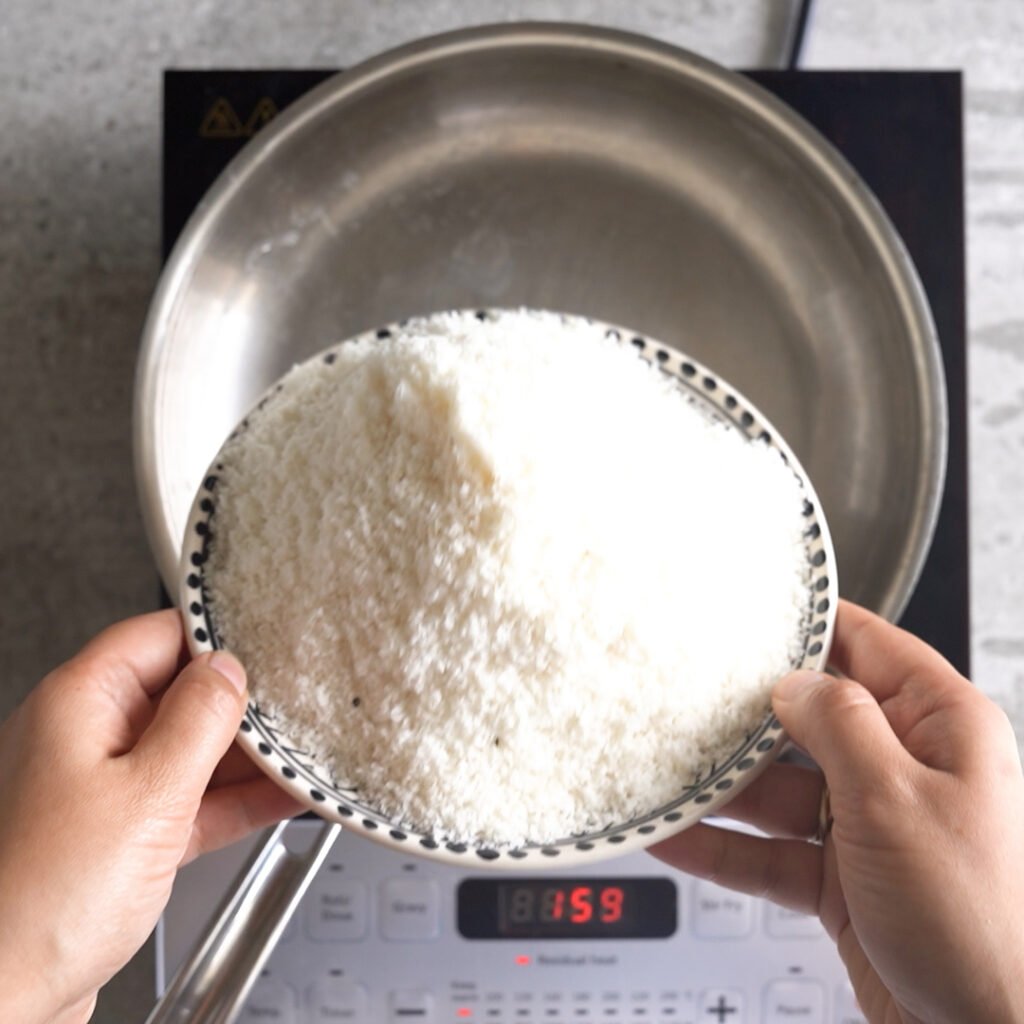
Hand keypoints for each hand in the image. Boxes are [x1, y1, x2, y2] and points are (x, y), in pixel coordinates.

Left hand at [0, 610, 303, 1023]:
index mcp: (79, 704)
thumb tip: (229, 669)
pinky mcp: (122, 839)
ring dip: (248, 759)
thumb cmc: (39, 905)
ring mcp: (105, 790)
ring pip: (190, 752)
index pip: (159, 637)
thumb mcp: (147, 796)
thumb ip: (198, 722)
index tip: (272, 642)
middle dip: (243, 705)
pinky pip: (190, 802)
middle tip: (301, 707)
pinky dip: (234, 801)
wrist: (3, 1005)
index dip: (217, 636)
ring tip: (307, 754)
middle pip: (180, 695)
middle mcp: (88, 739)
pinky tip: (284, 797)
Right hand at [650, 600, 1023, 1023]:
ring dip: (723, 790)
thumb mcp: (897, 803)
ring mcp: (870, 824)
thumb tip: (792, 683)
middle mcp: (905, 768)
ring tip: (667, 774)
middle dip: (746, 718)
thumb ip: (839, 727)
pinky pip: (770, 849)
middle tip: (687, 699)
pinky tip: (677, 837)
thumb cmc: (983, 923)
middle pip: (809, 720)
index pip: (866, 646)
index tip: (750, 615)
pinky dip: (723, 846)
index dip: (807, 627)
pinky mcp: (841, 877)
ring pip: (780, 788)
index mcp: (942, 727)